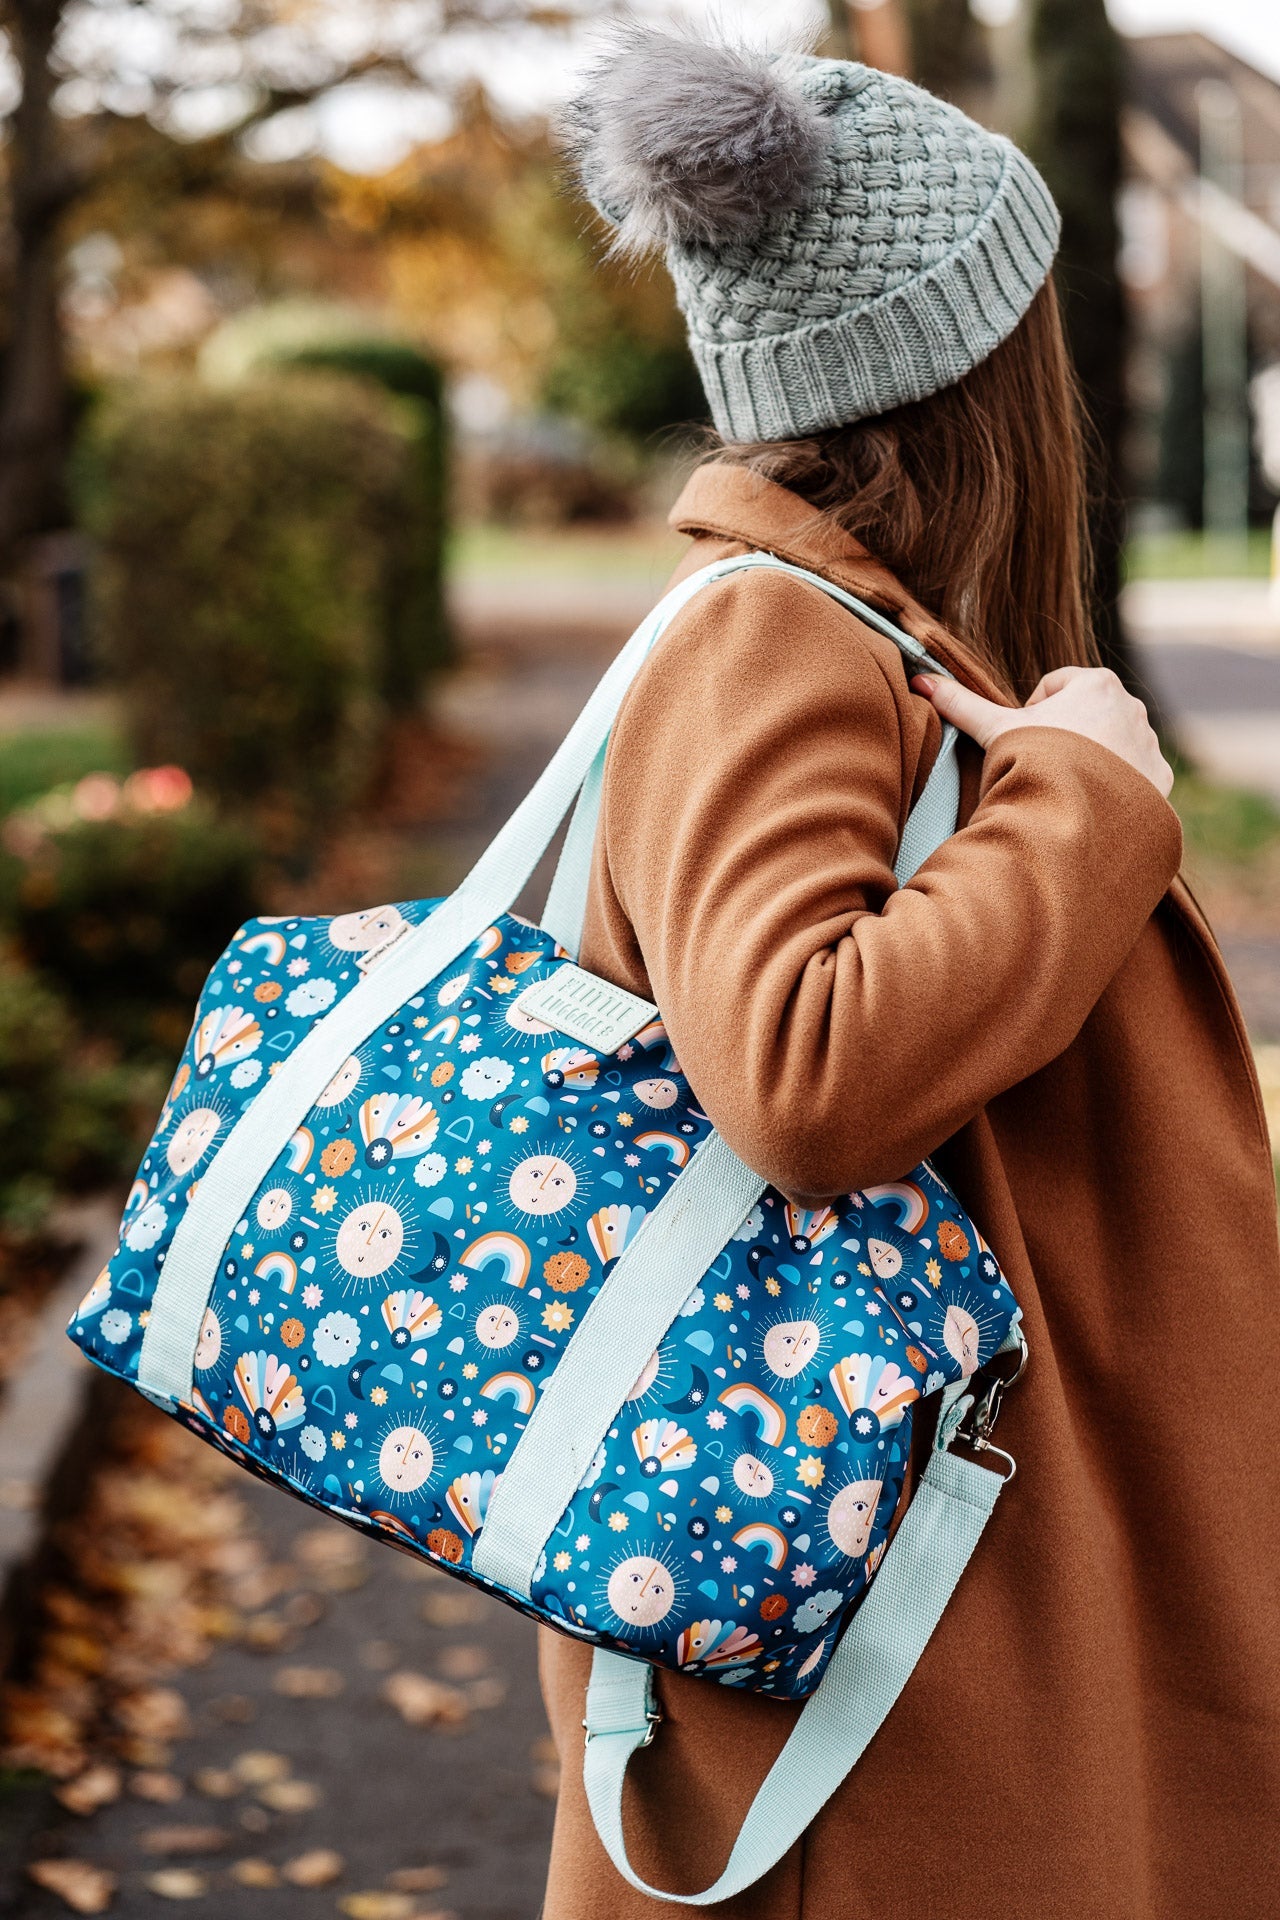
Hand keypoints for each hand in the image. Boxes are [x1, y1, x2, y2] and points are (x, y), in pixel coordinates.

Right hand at [912, 666, 1173, 797]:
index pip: (1056, 687)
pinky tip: (1092, 804)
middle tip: (1041, 767)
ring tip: (1065, 788)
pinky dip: (1116, 788)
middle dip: (1065, 738)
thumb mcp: (996, 731)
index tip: (1023, 742)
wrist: (1076, 814)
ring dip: (1092, 761)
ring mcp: (1150, 743)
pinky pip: (1136, 776)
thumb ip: (961, 705)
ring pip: (1112, 745)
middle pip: (1086, 715)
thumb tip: (920, 679)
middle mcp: (1132, 706)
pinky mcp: (1160, 779)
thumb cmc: (1035, 763)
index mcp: (1096, 683)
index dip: (1031, 714)